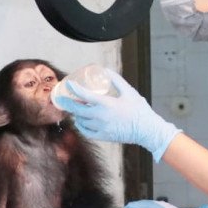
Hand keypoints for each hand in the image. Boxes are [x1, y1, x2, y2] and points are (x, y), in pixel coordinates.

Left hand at [55, 68, 179, 161]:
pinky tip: (80, 122)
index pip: (84, 95)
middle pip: (77, 110)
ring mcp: (101, 128)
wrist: (147, 130)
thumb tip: (105, 70)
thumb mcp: (129, 91)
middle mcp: (101, 116)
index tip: (68, 85)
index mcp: (106, 103)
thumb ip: (116, 80)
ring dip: (76, 114)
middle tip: (61, 99)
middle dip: (67, 103)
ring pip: (81, 121)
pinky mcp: (103, 136)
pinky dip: (81, 126)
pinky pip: (86, 132)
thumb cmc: (139, 110)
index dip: (74, 89)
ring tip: (75, 108)